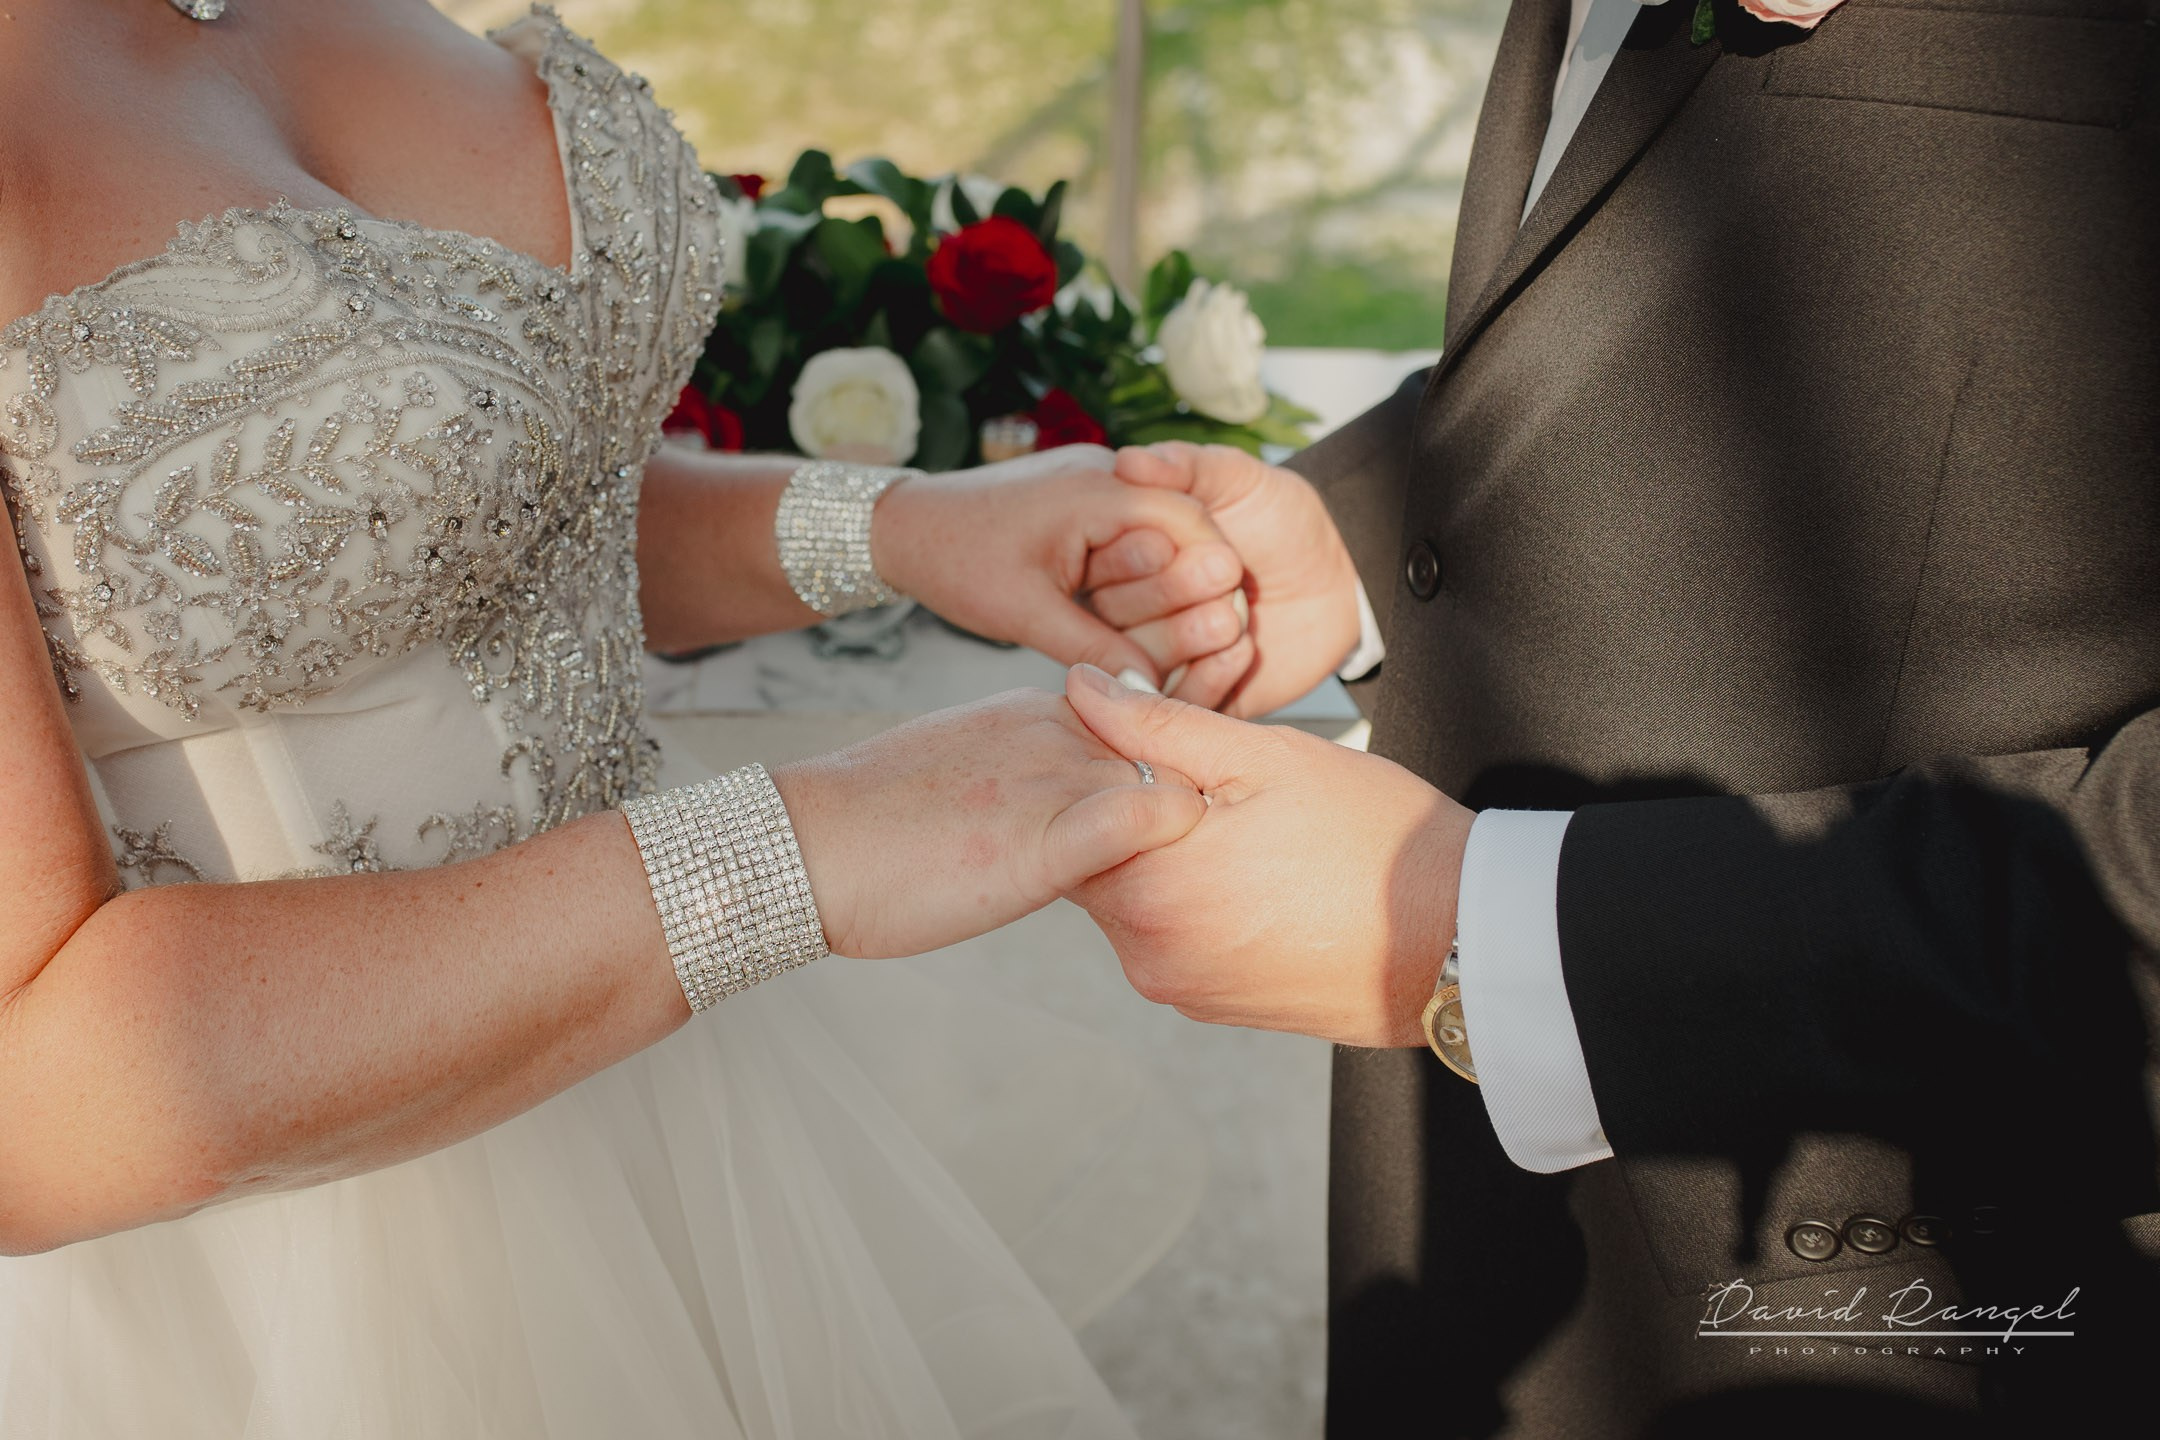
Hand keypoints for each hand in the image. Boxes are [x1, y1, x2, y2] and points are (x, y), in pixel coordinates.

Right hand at [772, 688, 1204, 959]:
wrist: (802, 846)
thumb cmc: (872, 826)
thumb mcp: (965, 771)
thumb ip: (1031, 777)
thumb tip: (1077, 811)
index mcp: (1039, 710)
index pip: (1147, 730)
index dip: (1174, 775)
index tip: (1191, 821)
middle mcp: (1060, 730)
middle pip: (1177, 750)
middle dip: (1208, 799)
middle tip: (1231, 855)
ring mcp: (1058, 779)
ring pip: (1176, 779)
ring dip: (1201, 830)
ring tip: (1217, 881)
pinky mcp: (1051, 838)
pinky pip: (1148, 819)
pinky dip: (1175, 844)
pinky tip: (1175, 890)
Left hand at [871, 445, 1249, 686]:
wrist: (903, 526)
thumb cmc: (955, 560)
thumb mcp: (1025, 614)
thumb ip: (1093, 649)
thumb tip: (1149, 692)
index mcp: (1097, 488)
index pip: (1188, 519)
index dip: (1217, 570)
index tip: (1234, 619)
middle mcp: (1104, 473)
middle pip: (1182, 524)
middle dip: (1201, 579)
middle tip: (1226, 632)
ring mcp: (1094, 483)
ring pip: (1158, 531)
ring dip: (1172, 579)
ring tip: (1194, 632)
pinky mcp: (1082, 502)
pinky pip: (1131, 534)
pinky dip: (1144, 573)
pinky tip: (1148, 617)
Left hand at [1060, 665, 1471, 1046]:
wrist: (1461, 940)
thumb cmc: (1376, 840)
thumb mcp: (1266, 757)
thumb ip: (1159, 725)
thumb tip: (1082, 688)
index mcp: (1148, 885)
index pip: (1073, 814)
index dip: (1105, 764)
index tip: (1159, 745)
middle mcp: (1148, 951)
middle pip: (1098, 860)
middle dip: (1134, 814)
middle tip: (1210, 781)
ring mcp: (1180, 986)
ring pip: (1134, 900)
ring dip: (1165, 859)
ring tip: (1242, 827)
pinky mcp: (1212, 1006)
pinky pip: (1172, 939)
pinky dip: (1194, 903)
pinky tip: (1255, 875)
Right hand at [1088, 443, 1360, 715]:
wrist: (1341, 574)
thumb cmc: (1282, 518)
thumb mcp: (1235, 477)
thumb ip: (1184, 465)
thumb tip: (1128, 460)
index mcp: (1126, 557)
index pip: (1097, 569)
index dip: (1129, 556)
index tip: (1171, 541)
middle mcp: (1134, 612)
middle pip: (1114, 621)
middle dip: (1165, 595)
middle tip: (1225, 570)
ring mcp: (1163, 659)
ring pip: (1142, 666)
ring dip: (1185, 638)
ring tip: (1235, 615)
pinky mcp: (1199, 699)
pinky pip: (1182, 704)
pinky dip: (1209, 677)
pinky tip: (1243, 648)